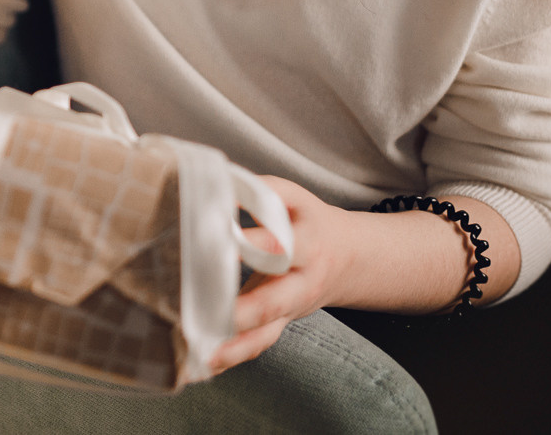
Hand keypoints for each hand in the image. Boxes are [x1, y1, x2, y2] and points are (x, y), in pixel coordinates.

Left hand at [212, 176, 359, 371]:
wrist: (349, 259)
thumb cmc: (309, 222)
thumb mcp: (294, 197)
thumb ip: (259, 190)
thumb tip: (216, 185)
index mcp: (306, 245)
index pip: (281, 245)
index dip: (255, 244)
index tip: (223, 242)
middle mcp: (300, 283)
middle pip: (276, 302)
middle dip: (246, 311)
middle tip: (214, 312)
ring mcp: (290, 310)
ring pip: (266, 335)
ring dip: (234, 347)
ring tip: (203, 355)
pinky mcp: (278, 325)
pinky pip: (256, 345)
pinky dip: (230, 357)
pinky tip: (200, 364)